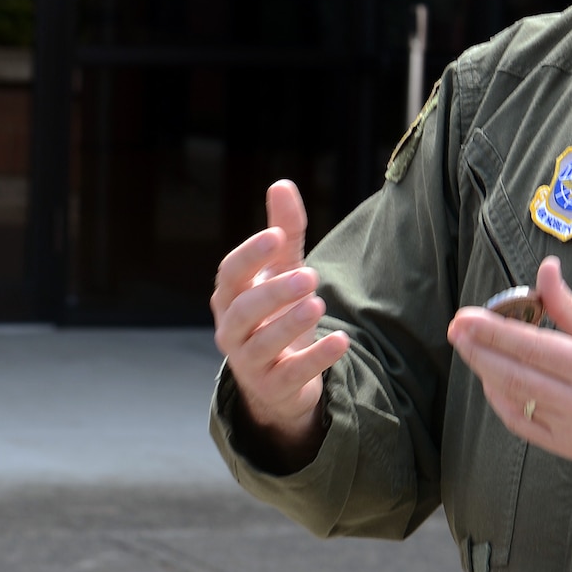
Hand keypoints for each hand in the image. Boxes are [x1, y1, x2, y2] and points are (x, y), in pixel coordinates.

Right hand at [210, 180, 351, 467]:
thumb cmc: (274, 313)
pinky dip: (317, 359)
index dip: (249, 255)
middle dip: (272, 291)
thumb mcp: (281, 271)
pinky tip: (341, 341)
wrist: (276, 379)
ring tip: (317, 302)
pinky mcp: (274, 387)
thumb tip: (281, 183)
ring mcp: (250, 362)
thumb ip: (284, 231)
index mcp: (230, 297)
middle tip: (308, 275)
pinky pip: (292, 374)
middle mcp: (232, 330)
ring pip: (261, 345)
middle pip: (242, 311)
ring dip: (288, 323)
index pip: (230, 274)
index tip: (275, 235)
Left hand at [446, 256, 571, 466]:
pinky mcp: (571, 449)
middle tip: (457, 330)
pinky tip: (495, 381)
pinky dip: (503, 402)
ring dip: (487, 373)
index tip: (465, 317)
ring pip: (513, 400)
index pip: (529, 347)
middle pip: (513, 374)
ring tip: (473, 350)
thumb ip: (571, 307)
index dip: (491, 331)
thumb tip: (544, 272)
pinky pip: (523, 425)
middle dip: (478, 350)